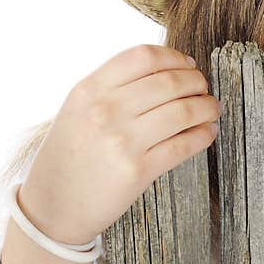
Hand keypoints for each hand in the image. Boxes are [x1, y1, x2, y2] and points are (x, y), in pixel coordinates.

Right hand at [18, 44, 222, 244]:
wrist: (52, 207)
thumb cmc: (69, 155)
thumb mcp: (77, 108)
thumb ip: (114, 87)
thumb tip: (168, 69)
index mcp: (89, 89)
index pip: (143, 57)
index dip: (174, 58)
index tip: (187, 64)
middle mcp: (105, 111)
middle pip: (169, 82)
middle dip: (197, 82)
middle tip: (204, 89)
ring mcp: (122, 141)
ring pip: (183, 111)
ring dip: (207, 107)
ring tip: (212, 109)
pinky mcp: (138, 171)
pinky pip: (184, 145)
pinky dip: (204, 135)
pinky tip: (208, 132)